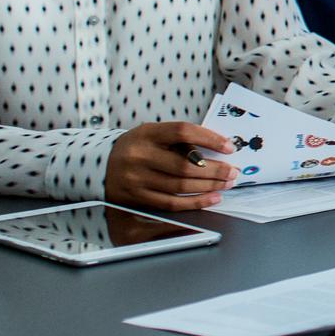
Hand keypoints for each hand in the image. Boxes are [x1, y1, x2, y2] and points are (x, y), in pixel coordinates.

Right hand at [104, 122, 237, 210]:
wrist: (101, 164)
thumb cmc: (138, 147)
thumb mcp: (154, 133)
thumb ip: (181, 139)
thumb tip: (219, 149)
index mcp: (146, 134)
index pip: (183, 131)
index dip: (209, 138)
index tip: (229, 147)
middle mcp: (139, 156)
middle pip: (185, 165)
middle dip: (216, 170)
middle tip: (233, 171)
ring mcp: (136, 179)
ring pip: (180, 186)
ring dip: (209, 186)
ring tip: (226, 184)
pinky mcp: (136, 198)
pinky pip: (171, 203)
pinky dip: (195, 202)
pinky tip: (211, 198)